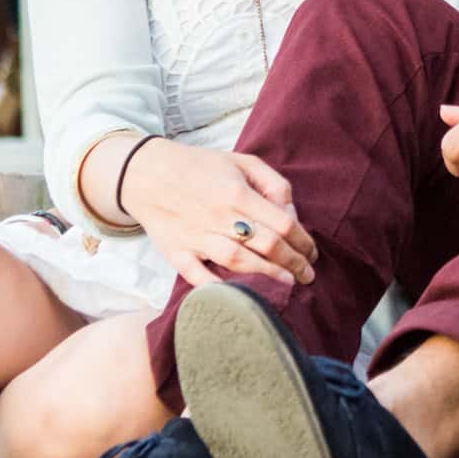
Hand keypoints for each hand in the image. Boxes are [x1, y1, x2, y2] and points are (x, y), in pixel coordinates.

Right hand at [119, 139, 318, 287]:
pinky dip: (215, 287)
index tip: (313, 252)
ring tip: (287, 283)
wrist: (145, 173)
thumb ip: (272, 183)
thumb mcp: (241, 161)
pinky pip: (196, 275)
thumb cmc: (199, 166)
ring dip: (267, 275)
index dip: (303, 241)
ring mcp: (196, 236)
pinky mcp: (176, 251)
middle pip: (267, 245)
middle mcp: (219, 216)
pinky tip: (237, 295)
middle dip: (294, 262)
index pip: (282, 223)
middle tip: (308, 275)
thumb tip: (291, 212)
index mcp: (237, 193)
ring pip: (238, 260)